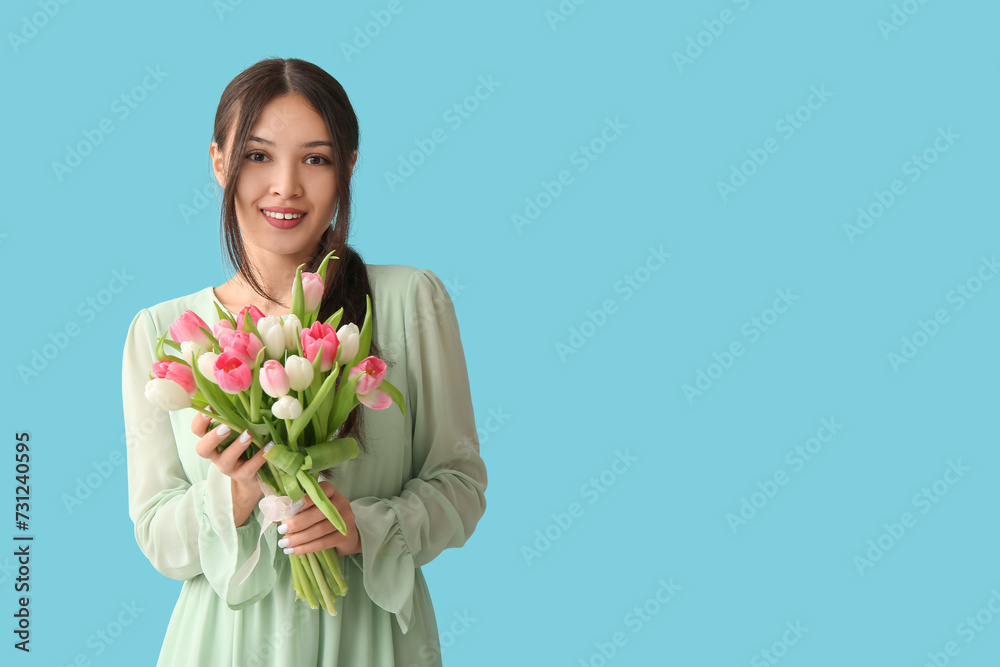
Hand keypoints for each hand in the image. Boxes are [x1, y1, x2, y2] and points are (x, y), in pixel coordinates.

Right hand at [191, 411, 267, 525]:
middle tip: (226, 426)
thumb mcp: (238, 434)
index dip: (200, 421)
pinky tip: (269, 446)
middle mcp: (216, 455)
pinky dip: (259, 456)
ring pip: (226, 459)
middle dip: (212, 437)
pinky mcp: (244, 477)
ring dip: (237, 446)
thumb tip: (246, 393)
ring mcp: (229, 468)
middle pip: (203, 449)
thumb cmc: (244, 450)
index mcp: (212, 442)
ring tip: (249, 434)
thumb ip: (237, 419)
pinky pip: (249, 468)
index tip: (209, 408)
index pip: (197, 431)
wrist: (252, 481)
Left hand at [277, 480, 360, 556]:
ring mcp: (346, 519)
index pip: (322, 489)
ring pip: (320, 529)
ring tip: (284, 543)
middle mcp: (341, 503)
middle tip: (281, 530)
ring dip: (299, 538)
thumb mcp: (311, 509)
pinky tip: (294, 550)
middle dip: (297, 522)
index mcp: (331, 492)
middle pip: (319, 512)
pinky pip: (324, 542)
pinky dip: (306, 547)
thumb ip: (295, 509)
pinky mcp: (346, 536)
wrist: (347, 536)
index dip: (307, 498)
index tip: (290, 508)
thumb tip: (276, 517)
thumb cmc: (322, 519)